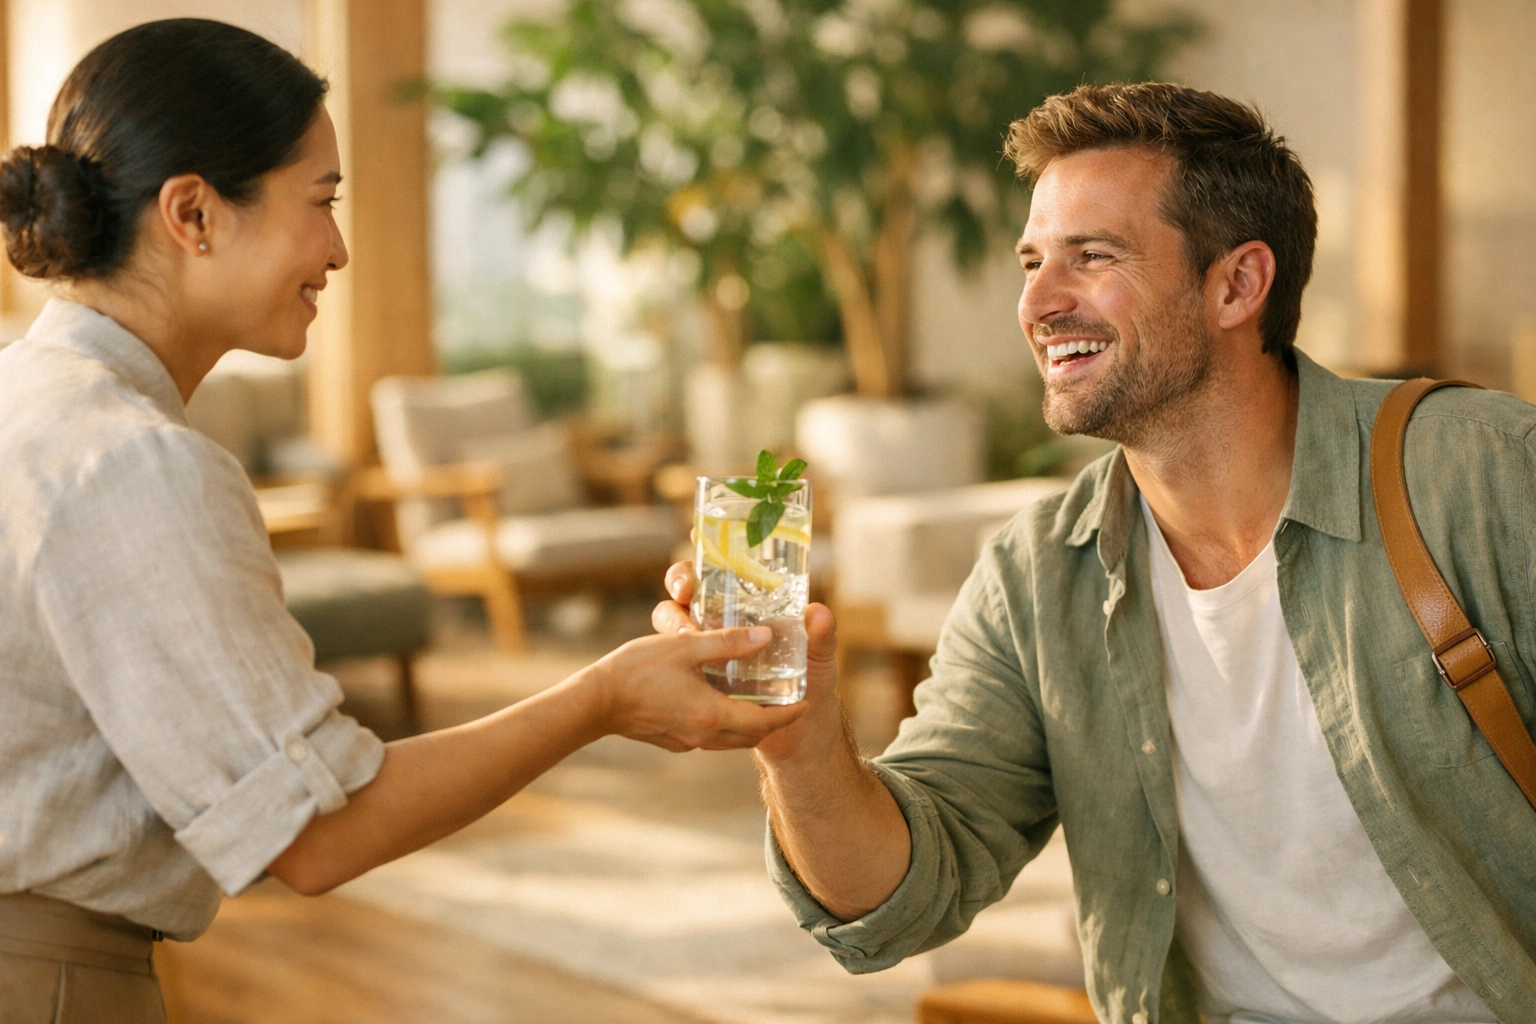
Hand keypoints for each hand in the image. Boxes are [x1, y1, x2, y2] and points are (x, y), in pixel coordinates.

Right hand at [590, 625, 806, 750]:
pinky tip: (719, 702)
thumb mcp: (685, 648)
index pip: (765, 723)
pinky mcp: (673, 742)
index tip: (807, 703)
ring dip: (749, 724)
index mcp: (712, 715)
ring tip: (759, 700)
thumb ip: (727, 642)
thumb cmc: (637, 670)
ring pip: (731, 740)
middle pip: (751, 736)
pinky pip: (710, 737)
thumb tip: (766, 636)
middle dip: (773, 722)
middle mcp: (703, 736)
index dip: (789, 714)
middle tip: (787, 700)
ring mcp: (687, 742)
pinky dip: (724, 724)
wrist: (595, 702)